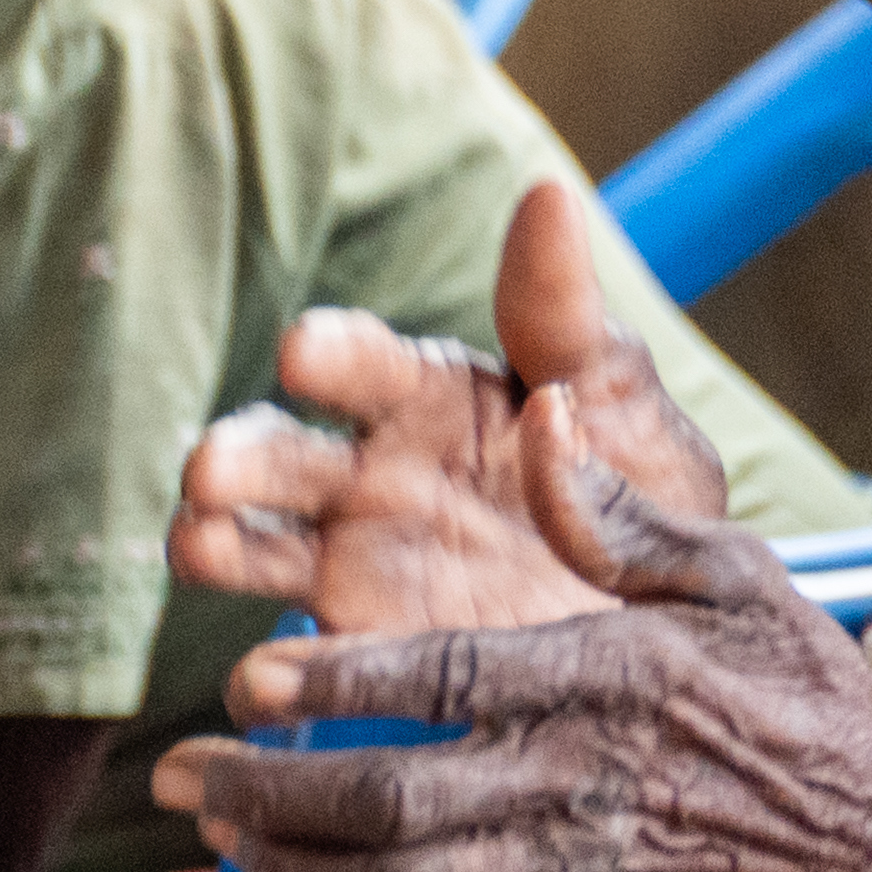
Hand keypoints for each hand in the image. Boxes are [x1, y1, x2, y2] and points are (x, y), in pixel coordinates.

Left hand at [162, 450, 871, 871]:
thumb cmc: (789, 686)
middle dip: (275, 796)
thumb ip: (625, 510)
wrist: (862, 849)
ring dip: (294, 867)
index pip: (454, 684)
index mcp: (615, 679)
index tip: (249, 677)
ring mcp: (570, 868)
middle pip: (399, 808)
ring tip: (218, 826)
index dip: (344, 685)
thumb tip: (548, 413)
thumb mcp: (737, 575)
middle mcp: (582, 785)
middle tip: (183, 770)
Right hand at [170, 181, 739, 638]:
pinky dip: (267, 669)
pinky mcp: (362, 648)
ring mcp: (354, 560)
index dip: (330, 355)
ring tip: (196, 544)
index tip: (304, 352)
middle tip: (213, 468)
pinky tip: (253, 680)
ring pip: (256, 543)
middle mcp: (369, 472)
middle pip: (280, 454)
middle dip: (240, 456)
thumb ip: (565, 316)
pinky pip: (301, 659)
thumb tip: (547, 192)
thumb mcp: (620, 402)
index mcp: (428, 396)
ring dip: (214, 540)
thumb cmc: (641, 487)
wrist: (675, 624)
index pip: (361, 364)